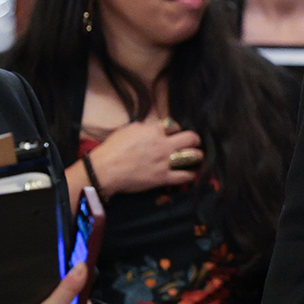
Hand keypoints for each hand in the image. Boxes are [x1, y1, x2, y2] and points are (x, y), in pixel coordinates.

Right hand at [84, 118, 202, 195]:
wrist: (105, 169)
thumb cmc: (113, 149)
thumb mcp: (128, 129)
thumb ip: (144, 127)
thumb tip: (152, 127)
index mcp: (153, 130)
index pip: (174, 125)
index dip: (176, 129)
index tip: (176, 133)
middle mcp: (163, 144)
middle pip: (190, 138)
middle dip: (195, 139)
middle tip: (195, 142)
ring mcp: (165, 161)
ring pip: (192, 156)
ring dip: (197, 155)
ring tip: (197, 157)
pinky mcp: (163, 177)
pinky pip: (184, 176)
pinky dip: (191, 174)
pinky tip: (192, 173)